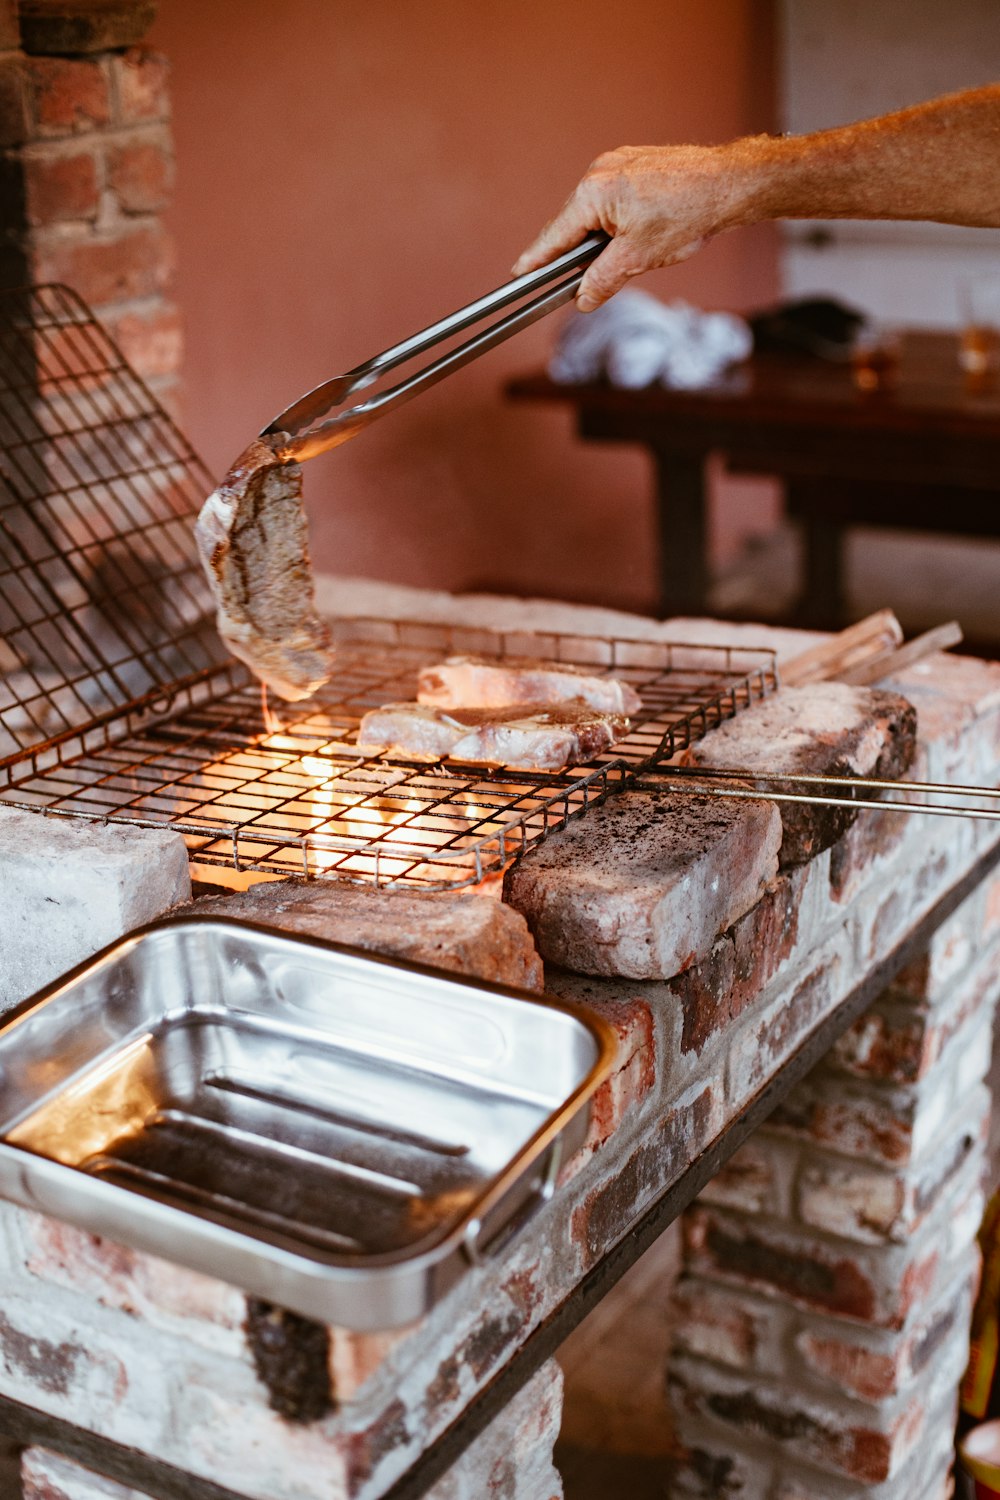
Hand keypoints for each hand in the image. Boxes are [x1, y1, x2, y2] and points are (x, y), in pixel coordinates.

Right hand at [513, 143, 754, 310]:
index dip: (536, 259)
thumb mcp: (638, 257)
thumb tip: (583, 298)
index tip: (518, 274)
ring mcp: (617, 164)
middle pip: (572, 224)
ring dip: (600, 240)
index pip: (554, 235)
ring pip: (594, 214)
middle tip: (575, 282)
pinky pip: (612, 200)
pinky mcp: (634, 165)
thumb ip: (602, 279)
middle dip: (575, 254)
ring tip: (626, 256)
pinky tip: (635, 237)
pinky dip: (616, 223)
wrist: (727, 184)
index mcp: (593, 193)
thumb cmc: (687, 213)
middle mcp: (599, 172)